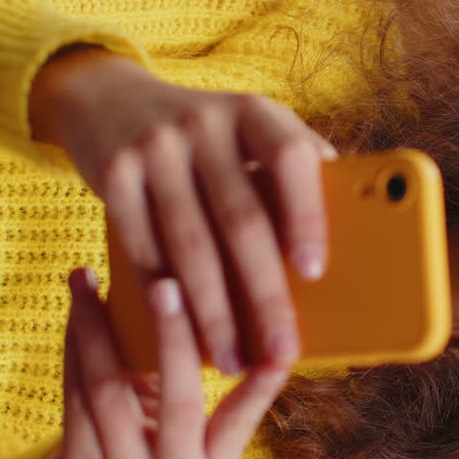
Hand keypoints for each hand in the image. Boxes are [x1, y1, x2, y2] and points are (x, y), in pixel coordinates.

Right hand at [29, 46, 334, 372]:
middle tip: (283, 349)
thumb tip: (353, 236)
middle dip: (265, 294)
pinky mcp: (112, 174)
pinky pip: (142, 250)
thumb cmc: (203, 134)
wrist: (106, 98)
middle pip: (241, 218)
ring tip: (234, 360)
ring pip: (190, 245)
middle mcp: (203, 122)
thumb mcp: (248, 129)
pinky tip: (182, 334)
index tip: (316, 271)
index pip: (290, 157)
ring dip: (214, 313)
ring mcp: (154, 147)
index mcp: (253, 112)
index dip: (306, 214)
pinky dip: (165, 298)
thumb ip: (291, 168)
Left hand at [36, 268, 290, 458]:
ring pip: (111, 391)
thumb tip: (205, 302)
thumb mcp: (186, 434)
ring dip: (98, 328)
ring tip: (90, 278)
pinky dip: (75, 347)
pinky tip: (77, 312)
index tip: (280, 351)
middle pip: (179, 400)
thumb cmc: (149, 448)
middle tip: (166, 284)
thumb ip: (194, 386)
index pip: (241, 419)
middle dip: (172, 336)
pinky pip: (76, 397)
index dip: (260, 387)